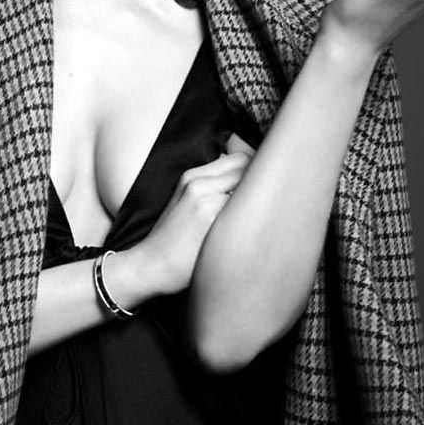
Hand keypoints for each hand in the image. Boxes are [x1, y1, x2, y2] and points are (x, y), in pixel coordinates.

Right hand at [131, 151, 253, 295]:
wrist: (151, 265)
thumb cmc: (171, 240)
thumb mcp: (185, 202)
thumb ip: (211, 187)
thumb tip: (243, 181)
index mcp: (192, 176)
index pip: (238, 158)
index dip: (256, 170)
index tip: (266, 184)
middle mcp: (199, 183)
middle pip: (247, 167)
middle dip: (264, 181)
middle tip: (272, 201)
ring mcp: (207, 199)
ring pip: (250, 186)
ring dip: (262, 199)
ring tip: (266, 218)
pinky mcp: (212, 218)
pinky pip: (246, 208)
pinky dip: (255, 216)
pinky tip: (256, 232)